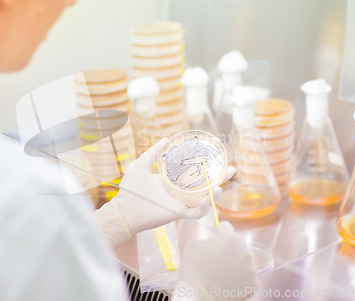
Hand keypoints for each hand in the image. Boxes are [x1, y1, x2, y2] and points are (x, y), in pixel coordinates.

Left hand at [94, 138, 234, 245]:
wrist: (123, 209)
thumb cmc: (130, 189)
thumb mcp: (141, 165)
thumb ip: (153, 153)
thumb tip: (165, 139)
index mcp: (173, 181)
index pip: (194, 173)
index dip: (207, 166)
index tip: (218, 157)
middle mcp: (179, 192)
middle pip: (205, 186)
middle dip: (221, 179)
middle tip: (231, 170)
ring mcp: (180, 203)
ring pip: (204, 200)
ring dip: (215, 195)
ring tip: (220, 188)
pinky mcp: (177, 213)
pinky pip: (194, 214)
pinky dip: (203, 209)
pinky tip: (206, 201)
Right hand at [173, 221, 257, 300]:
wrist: (199, 296)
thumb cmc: (194, 269)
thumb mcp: (196, 244)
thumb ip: (210, 238)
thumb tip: (216, 240)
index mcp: (233, 240)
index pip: (227, 227)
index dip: (219, 231)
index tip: (216, 235)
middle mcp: (246, 253)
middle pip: (238, 245)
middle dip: (229, 249)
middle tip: (216, 258)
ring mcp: (252, 271)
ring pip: (243, 260)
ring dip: (235, 263)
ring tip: (221, 272)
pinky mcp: (253, 285)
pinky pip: (247, 276)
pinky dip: (239, 278)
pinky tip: (227, 281)